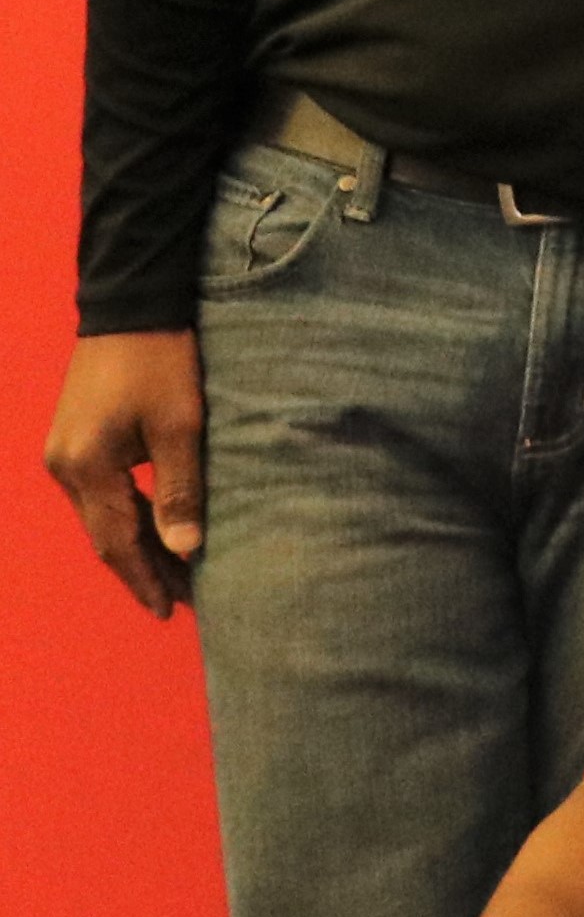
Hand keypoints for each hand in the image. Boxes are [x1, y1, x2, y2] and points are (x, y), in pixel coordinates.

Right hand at [46, 330, 207, 615]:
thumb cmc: (162, 362)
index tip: (172, 610)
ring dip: (136, 545)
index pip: (118, 542)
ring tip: (177, 573)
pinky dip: (128, 517)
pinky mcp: (74, 441)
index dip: (145, 579)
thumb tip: (185, 549)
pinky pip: (100, 494)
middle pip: (105, 536)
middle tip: (184, 600)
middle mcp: (64, 468)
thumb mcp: (180, 426)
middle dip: (143, 569)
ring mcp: (64, 454)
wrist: (131, 306)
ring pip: (101, 517)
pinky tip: (155, 529)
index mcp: (86, 468)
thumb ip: (180, 489)